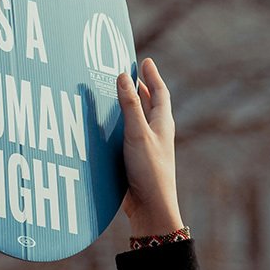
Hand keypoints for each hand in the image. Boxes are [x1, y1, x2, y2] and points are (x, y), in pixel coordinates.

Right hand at [116, 58, 183, 236]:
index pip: (160, 93)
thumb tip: (122, 75)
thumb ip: (129, 105)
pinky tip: (107, 126)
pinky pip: (128, 135)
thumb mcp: (137, 133)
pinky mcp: (136, 160)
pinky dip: (120, 125)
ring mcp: (147, 147)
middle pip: (150, 104)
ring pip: (139, 120)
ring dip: (129, 105)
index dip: (152, 76)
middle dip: (140, 88)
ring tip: (116, 93)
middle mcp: (157, 133)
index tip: (145, 61)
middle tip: (129, 73)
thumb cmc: (149, 170)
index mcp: (162, 124)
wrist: (151, 208)